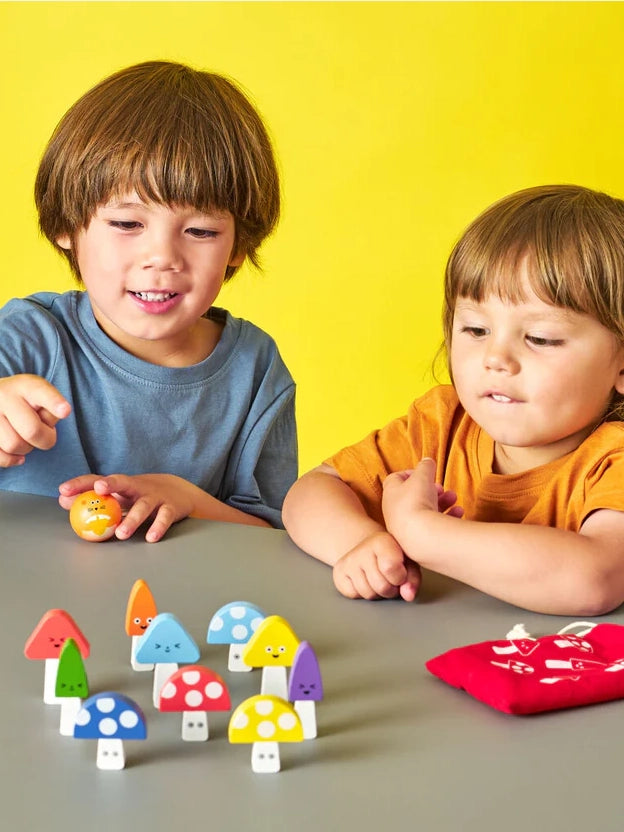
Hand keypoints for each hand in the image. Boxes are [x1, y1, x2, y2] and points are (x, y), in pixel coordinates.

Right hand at [0, 375, 70, 466]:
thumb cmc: (26, 401)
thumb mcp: (41, 396)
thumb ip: (50, 410)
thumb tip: (46, 428)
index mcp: (26, 385)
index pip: (41, 392)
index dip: (54, 402)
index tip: (65, 411)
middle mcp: (4, 395)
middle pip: (32, 430)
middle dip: (45, 439)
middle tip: (45, 434)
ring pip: (14, 445)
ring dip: (26, 448)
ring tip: (25, 436)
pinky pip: (0, 456)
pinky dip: (11, 459)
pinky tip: (17, 454)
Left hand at [59, 473, 196, 541]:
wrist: (180, 492)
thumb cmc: (140, 496)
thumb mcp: (118, 496)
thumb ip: (93, 499)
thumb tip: (63, 501)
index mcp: (122, 485)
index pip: (99, 480)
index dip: (81, 484)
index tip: (64, 490)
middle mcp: (137, 487)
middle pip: (123, 482)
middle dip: (111, 484)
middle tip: (99, 490)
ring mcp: (155, 497)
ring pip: (144, 506)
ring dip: (132, 519)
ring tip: (121, 534)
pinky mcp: (170, 507)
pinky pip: (164, 517)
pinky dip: (158, 527)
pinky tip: (150, 537)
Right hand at [332, 530, 421, 601]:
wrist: (369, 549)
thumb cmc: (393, 557)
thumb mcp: (409, 563)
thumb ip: (412, 578)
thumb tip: (408, 595)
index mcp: (382, 541)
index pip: (390, 568)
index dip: (400, 578)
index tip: (401, 573)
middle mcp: (362, 548)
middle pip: (381, 586)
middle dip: (390, 589)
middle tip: (390, 580)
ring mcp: (348, 560)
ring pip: (367, 594)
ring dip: (377, 593)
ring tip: (379, 580)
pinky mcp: (338, 571)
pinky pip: (353, 594)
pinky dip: (361, 594)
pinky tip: (366, 581)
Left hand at [382, 457, 462, 544]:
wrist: (420, 537)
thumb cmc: (416, 502)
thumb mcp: (423, 475)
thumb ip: (426, 466)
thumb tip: (427, 460)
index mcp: (391, 493)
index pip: (395, 478)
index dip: (411, 473)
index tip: (425, 472)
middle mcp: (394, 511)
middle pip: (413, 496)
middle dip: (431, 490)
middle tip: (441, 488)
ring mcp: (405, 527)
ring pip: (425, 511)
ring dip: (442, 502)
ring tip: (454, 498)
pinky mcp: (418, 540)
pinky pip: (432, 526)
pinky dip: (446, 518)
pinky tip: (458, 512)